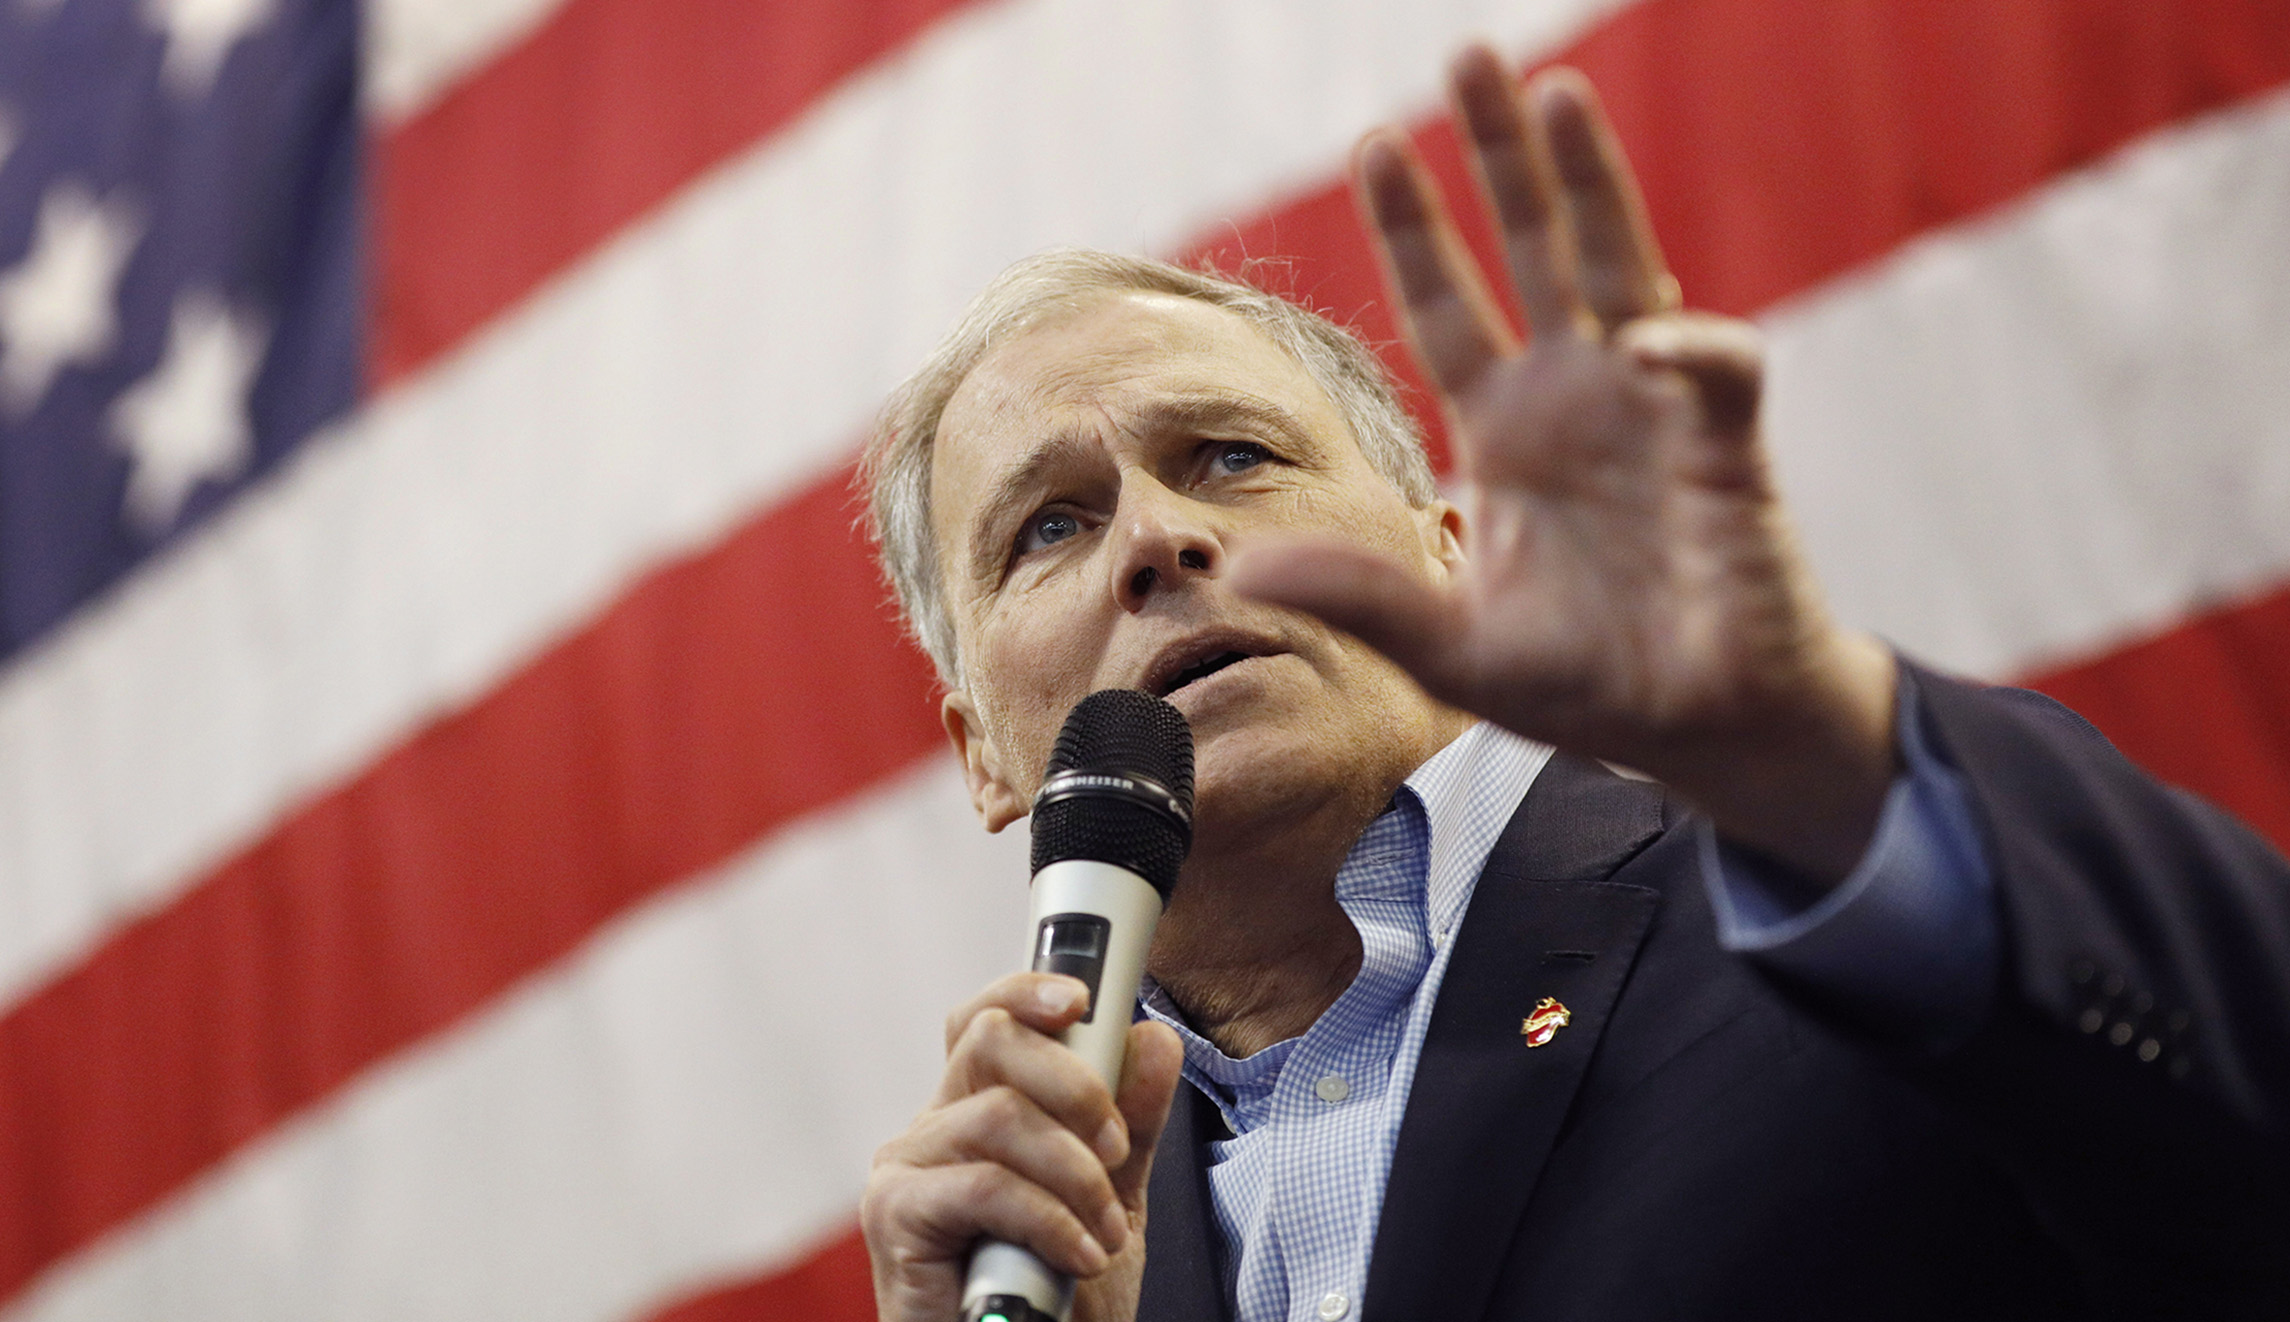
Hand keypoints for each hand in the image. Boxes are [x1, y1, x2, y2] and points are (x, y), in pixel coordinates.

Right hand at [862, 972, 1182, 1321]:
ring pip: (1001, 1114)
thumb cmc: (1051, 1300)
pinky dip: (1047, 1218)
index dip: (1027, 992)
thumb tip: (1153, 1040)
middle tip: (1115, 1148)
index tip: (1084, 999)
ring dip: (1075, 1174)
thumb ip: (1130, 1126)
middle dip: (1075, 1084)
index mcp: (978, 1110)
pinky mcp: (894, 1214)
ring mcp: (906, 1167)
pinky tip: (1076, 1257)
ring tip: (1103, 1234)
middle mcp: (935, 1127)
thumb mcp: (1110, 1201)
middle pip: (991, 1039)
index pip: (989, 1020)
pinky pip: (985, 1184)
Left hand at [1230, 47, 1897, 881]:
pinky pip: (1715, 368)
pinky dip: (1685, 347)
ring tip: (1552, 96)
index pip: (1450, 306)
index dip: (1416, 228)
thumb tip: (1237, 565)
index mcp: (1508, 432)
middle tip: (1466, 58)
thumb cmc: (1593, 683)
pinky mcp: (1726, 450)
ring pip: (1622, 266)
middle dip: (1502, 157)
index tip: (1373, 141)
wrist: (1710, 731)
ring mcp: (1653, 411)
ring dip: (1590, 183)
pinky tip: (1640, 341)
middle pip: (1534, 249)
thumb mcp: (1452, 649)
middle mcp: (1578, 399)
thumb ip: (1362, 597)